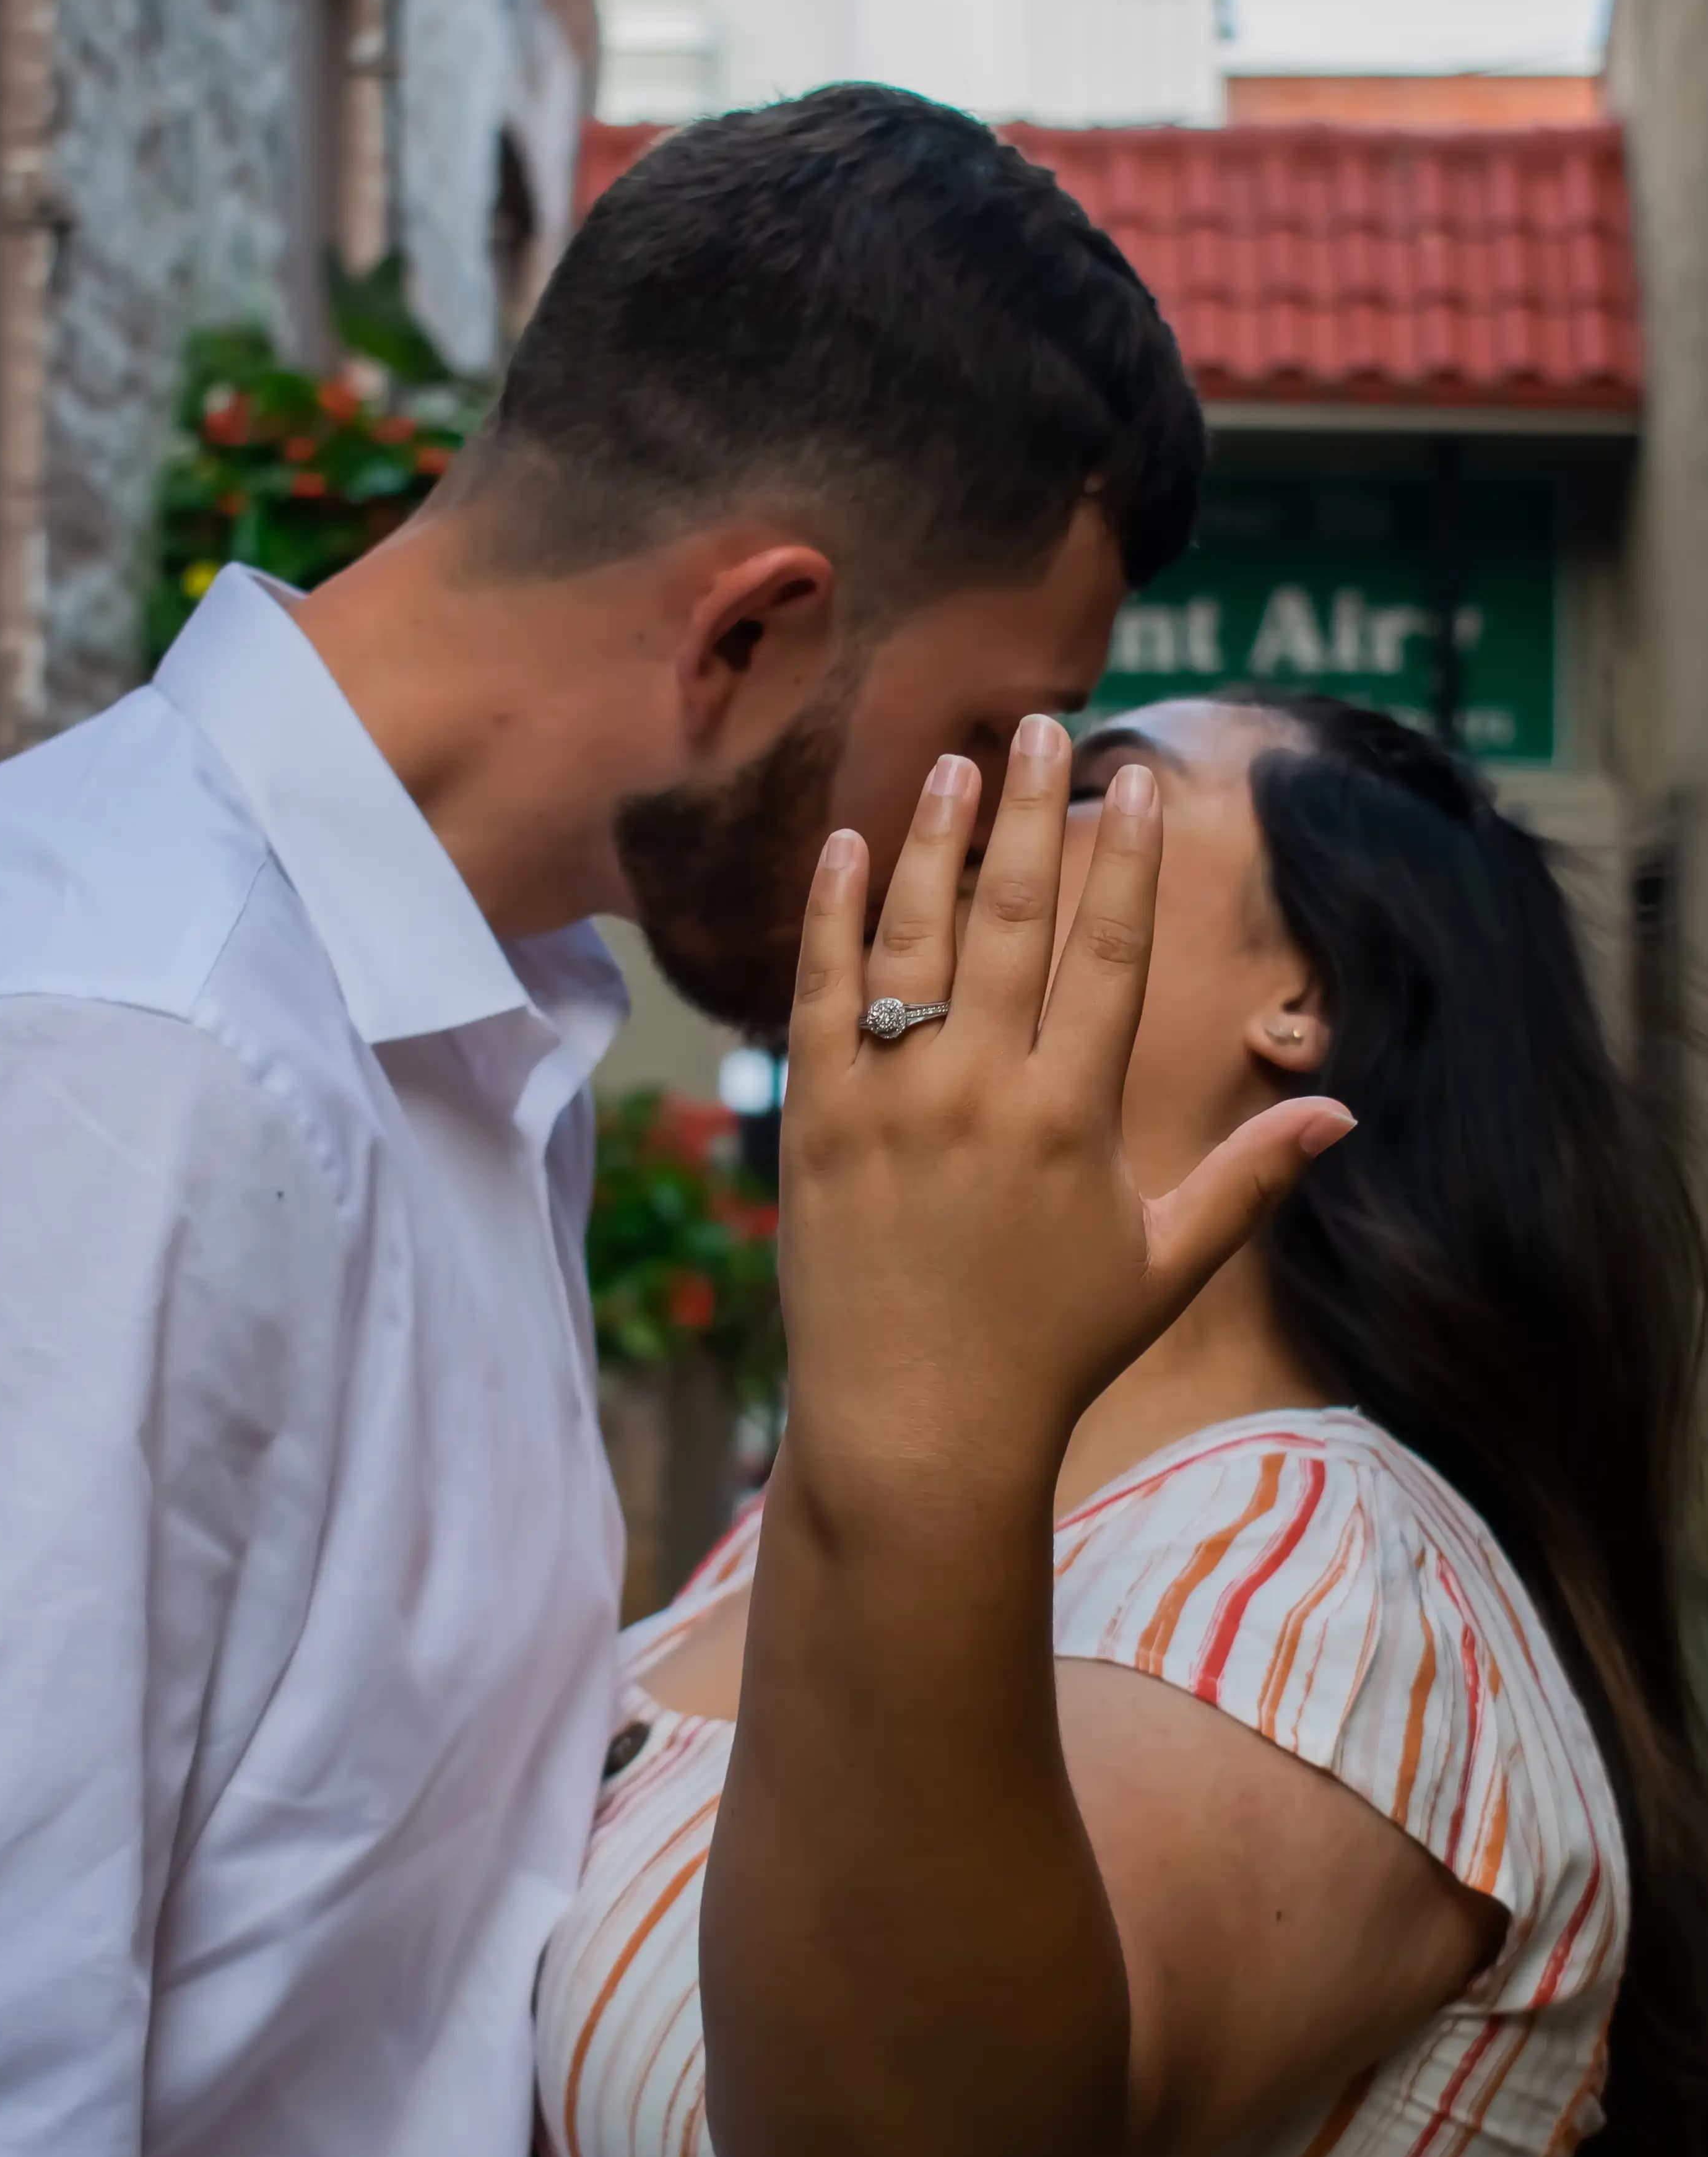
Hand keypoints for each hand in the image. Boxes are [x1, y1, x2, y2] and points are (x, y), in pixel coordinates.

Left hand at [779, 714, 1352, 1498]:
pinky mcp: (815, 1125)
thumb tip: (1340, 1110)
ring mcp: (889, 1103)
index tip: (1138, 779)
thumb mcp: (1164, 1267)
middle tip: (1042, 725)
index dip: (1128, 858)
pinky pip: (817, 997)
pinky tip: (843, 845)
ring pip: (912, 938)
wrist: (916, 1431)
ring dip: (934, 839)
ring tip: (955, 763)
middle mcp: (981, 1092)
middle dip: (1034, 812)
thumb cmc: (1048, 1355)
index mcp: (1072, 1117)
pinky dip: (829, 916)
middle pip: (1015, 918)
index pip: (1109, 954)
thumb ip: (1249, 1178)